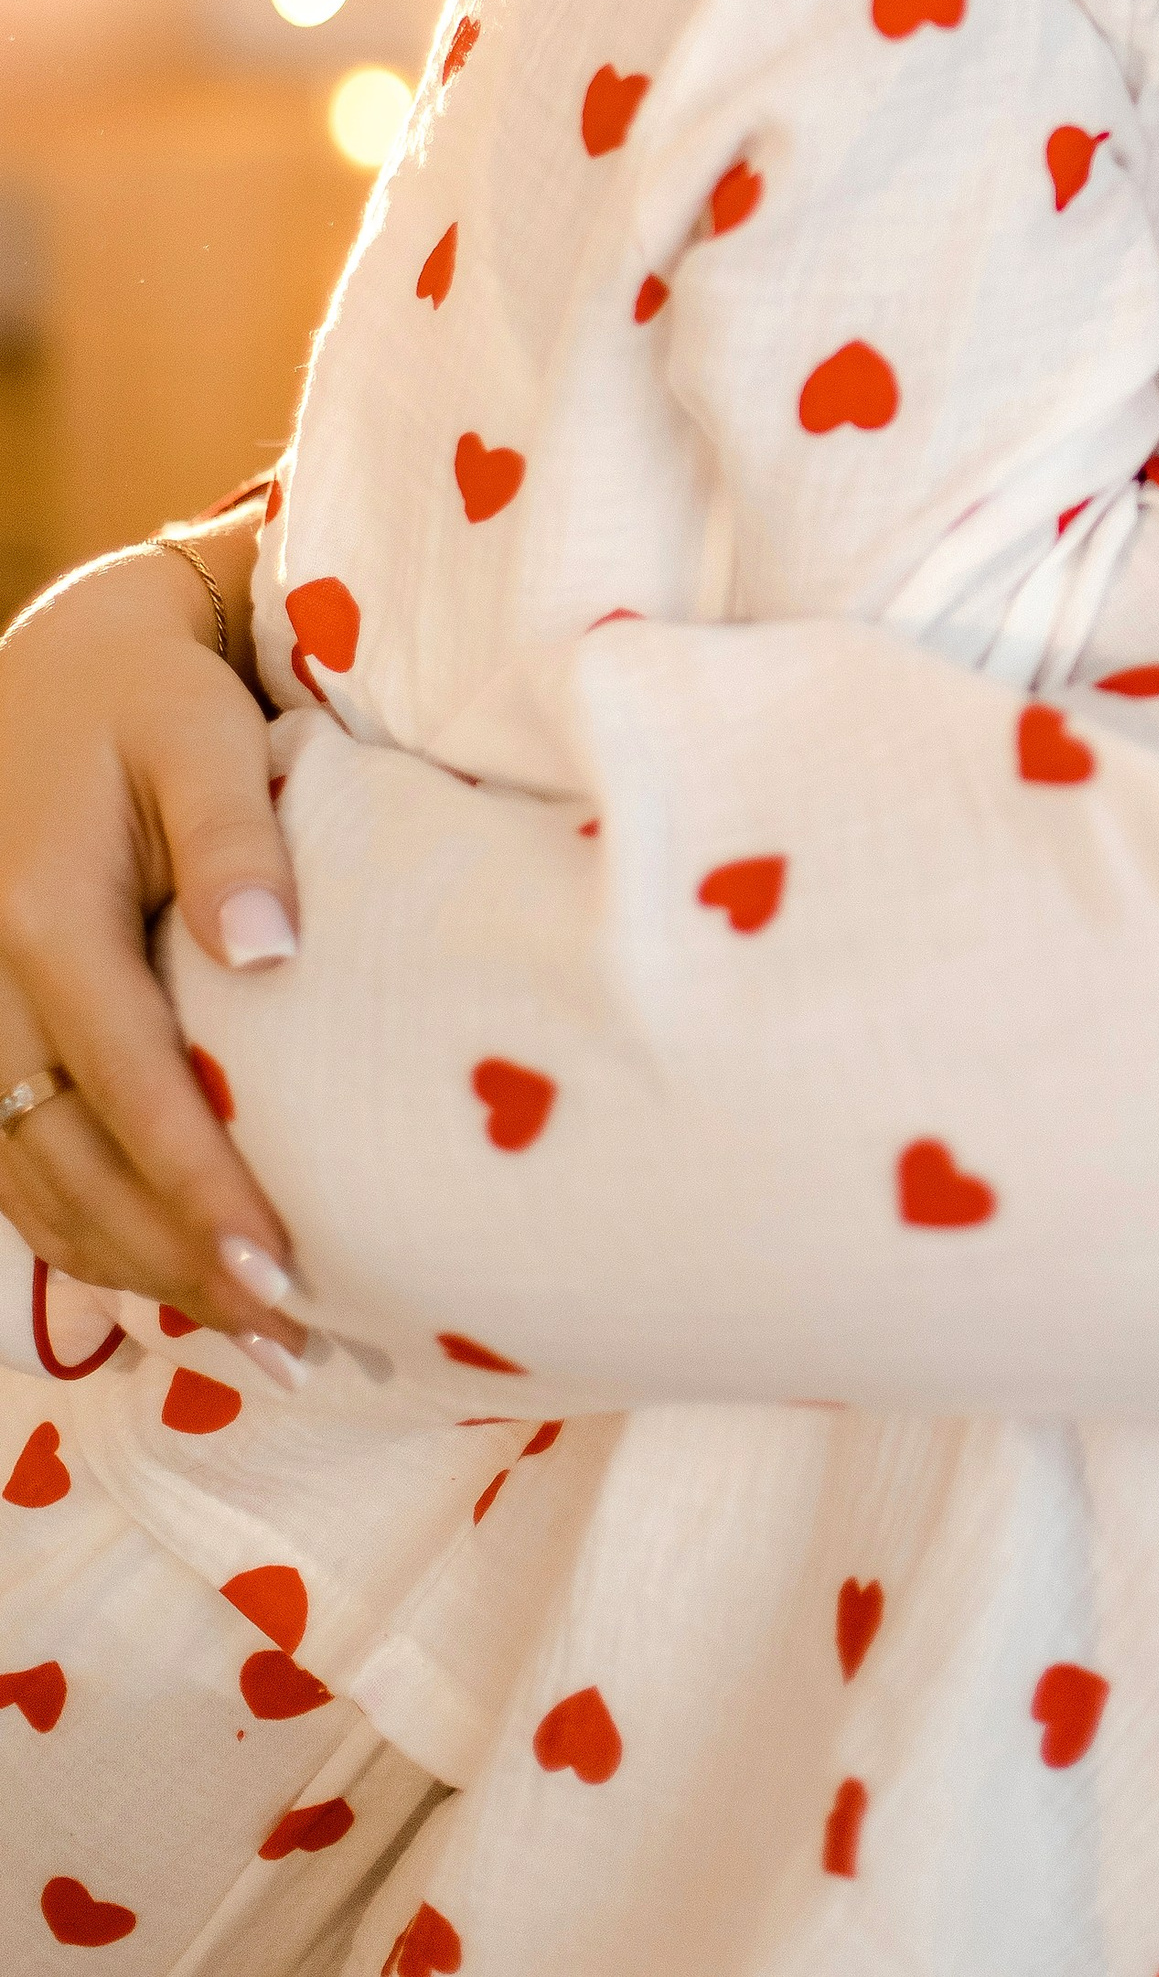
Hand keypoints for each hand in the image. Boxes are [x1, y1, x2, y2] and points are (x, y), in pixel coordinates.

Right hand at [0, 541, 307, 1350]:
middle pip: (69, 1163)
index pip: (129, 1085)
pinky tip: (157, 1281)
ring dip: (129, 1269)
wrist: (66, 659)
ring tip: (251, 1337)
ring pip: (30, 1182)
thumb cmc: (157, 694)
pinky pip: (12, 1158)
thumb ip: (236, 837)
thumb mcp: (202, 735)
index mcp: (44, 915)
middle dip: (174, 1262)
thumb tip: (270, 955)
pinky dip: (79, 1231)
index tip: (283, 1272)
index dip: (199, 1189)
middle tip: (291, 1340)